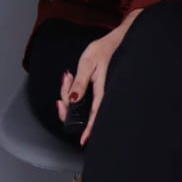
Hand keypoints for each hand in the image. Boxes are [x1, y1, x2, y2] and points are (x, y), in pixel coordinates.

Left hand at [55, 11, 141, 145]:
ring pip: (78, 103)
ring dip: (67, 92)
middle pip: (81, 111)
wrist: (115, 41)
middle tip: (66, 81)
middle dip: (66, 101)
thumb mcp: (88, 63)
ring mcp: (97, 92)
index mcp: (102, 92)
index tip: (83, 140)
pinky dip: (71, 90)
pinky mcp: (94, 88)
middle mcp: (100, 95)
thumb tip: (72, 100)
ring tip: (69, 76)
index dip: (89, 130)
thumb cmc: (105, 50)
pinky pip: (79, 95)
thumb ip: (79, 82)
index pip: (94, 116)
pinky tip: (70, 79)